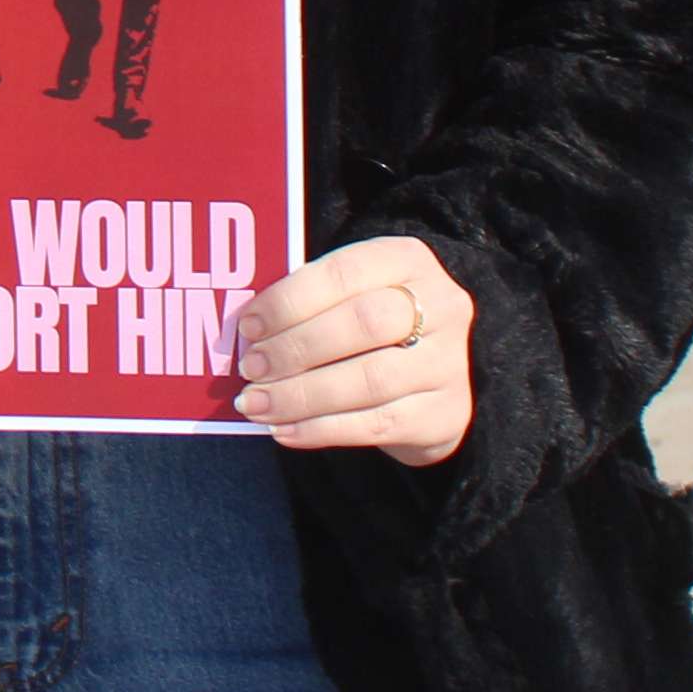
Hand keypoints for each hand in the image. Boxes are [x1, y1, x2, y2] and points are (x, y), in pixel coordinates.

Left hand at [232, 235, 473, 464]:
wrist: (431, 382)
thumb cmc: (369, 329)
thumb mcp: (347, 297)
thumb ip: (305, 304)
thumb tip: (244, 334)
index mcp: (408, 261)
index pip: (344, 273)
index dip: (290, 300)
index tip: (248, 327)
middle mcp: (440, 306)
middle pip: (364, 324)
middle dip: (295, 348)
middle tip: (250, 368)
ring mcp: (448, 363)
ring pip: (369, 380)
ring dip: (301, 395)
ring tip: (256, 404)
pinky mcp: (444, 415)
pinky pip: (376, 424)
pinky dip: (321, 429)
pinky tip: (284, 430)